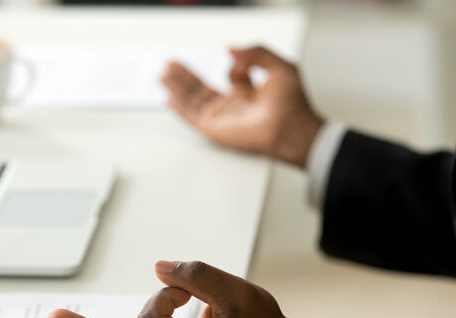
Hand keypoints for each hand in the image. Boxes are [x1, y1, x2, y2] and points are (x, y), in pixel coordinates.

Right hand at [161, 46, 324, 167]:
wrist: (290, 127)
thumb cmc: (292, 104)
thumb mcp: (279, 66)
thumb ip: (255, 53)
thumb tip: (230, 50)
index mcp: (250, 94)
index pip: (232, 77)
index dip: (236, 65)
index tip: (239, 59)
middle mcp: (233, 107)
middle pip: (202, 89)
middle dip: (185, 76)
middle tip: (171, 64)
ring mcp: (222, 118)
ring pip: (193, 100)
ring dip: (177, 87)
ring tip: (163, 74)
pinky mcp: (214, 129)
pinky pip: (192, 117)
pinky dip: (179, 107)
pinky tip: (168, 97)